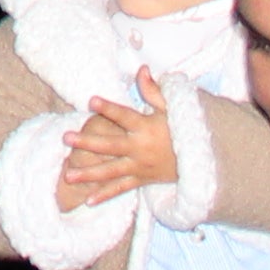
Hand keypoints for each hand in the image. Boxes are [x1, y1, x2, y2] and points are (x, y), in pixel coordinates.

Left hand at [53, 70, 183, 213]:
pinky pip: (122, 189)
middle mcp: (140, 148)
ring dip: (89, 173)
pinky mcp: (142, 180)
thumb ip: (154, 90)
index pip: (124, 116)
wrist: (203, 161)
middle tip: (66, 137)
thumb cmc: (184, 130)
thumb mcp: (172, 109)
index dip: (109, 108)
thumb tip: (142, 69)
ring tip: (68, 174)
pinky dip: (105, 195)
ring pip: (111, 171)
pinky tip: (88, 200)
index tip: (91, 100)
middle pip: (110, 145)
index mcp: (146, 127)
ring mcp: (140, 167)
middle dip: (87, 142)